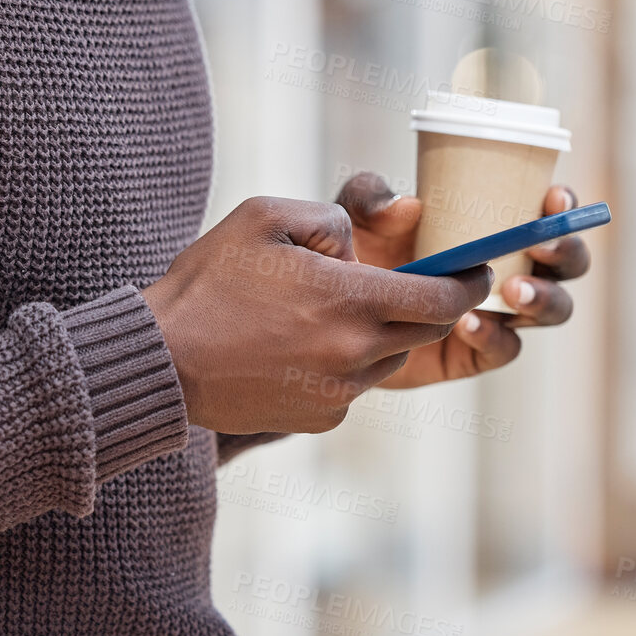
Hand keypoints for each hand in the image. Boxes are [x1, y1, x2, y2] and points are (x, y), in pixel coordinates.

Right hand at [140, 196, 491, 433]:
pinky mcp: (320, 419)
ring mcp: (339, 393)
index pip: (443, 298)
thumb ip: (330, 220)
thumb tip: (358, 248)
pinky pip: (354, 387)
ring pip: (388, 358)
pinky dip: (345, 365)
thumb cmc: (209, 281)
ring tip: (331, 311)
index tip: (475, 270)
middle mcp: (356, 353)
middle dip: (426, 305)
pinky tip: (300, 346)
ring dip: (380, 334)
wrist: (160, 362)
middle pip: (423, 331)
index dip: (468, 282)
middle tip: (412, 283)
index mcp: (351, 301)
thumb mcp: (266, 216)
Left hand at [334, 173, 592, 388]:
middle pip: (568, 264)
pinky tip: (467, 325)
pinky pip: (505, 348)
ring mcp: (501, 314)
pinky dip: (493, 337)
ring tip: (513, 290)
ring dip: (542, 297)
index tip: (554, 200)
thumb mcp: (358, 215)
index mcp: (497, 226)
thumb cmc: (359, 251)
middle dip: (564, 253)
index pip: (549, 213)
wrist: (335, 319)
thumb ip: (371, 198)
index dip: (563, 208)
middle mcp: (512, 268)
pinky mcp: (478, 353)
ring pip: (553, 309)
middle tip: (537, 245)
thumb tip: (407, 207)